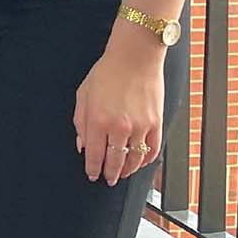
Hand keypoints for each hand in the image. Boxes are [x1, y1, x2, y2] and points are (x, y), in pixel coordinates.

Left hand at [73, 33, 166, 185]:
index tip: (92, 175)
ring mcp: (140, 127)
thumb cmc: (107, 73)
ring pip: (135, 159)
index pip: (94, 155)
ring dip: (128, 170)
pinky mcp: (156, 124)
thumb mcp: (83, 95)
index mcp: (98, 120)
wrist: (134, 58)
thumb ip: (80, 122)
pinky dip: (146, 160)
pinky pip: (153, 150)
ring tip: (122, 173)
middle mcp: (120, 127)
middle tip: (107, 179)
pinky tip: (140, 162)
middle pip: (115, 161)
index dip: (92, 169)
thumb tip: (82, 145)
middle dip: (110, 174)